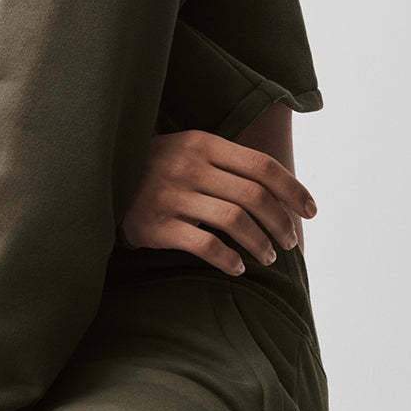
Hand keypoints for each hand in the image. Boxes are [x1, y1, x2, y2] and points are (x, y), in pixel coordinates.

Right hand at [119, 128, 316, 271]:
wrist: (98, 179)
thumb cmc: (157, 168)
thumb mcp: (189, 150)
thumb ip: (228, 162)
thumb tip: (283, 191)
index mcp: (202, 143)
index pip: (261, 165)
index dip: (293, 190)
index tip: (311, 211)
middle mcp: (187, 166)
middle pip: (254, 196)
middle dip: (282, 223)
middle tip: (290, 242)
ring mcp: (170, 195)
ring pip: (235, 222)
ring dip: (261, 243)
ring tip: (269, 256)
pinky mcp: (155, 225)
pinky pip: (204, 245)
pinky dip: (228, 259)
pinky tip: (237, 268)